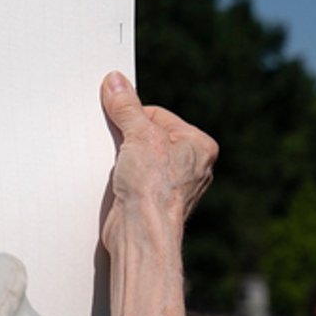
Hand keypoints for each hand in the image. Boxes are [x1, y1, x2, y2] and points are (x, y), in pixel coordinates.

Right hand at [100, 71, 216, 243]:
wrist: (142, 233)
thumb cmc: (153, 189)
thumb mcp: (139, 136)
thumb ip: (126, 107)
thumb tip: (116, 81)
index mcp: (200, 145)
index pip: (157, 115)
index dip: (133, 116)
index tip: (116, 120)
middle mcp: (192, 165)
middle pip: (148, 135)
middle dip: (127, 137)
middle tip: (116, 144)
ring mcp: (174, 184)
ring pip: (139, 156)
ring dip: (122, 158)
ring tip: (118, 166)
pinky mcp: (153, 200)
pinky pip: (134, 176)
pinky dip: (121, 175)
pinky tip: (115, 181)